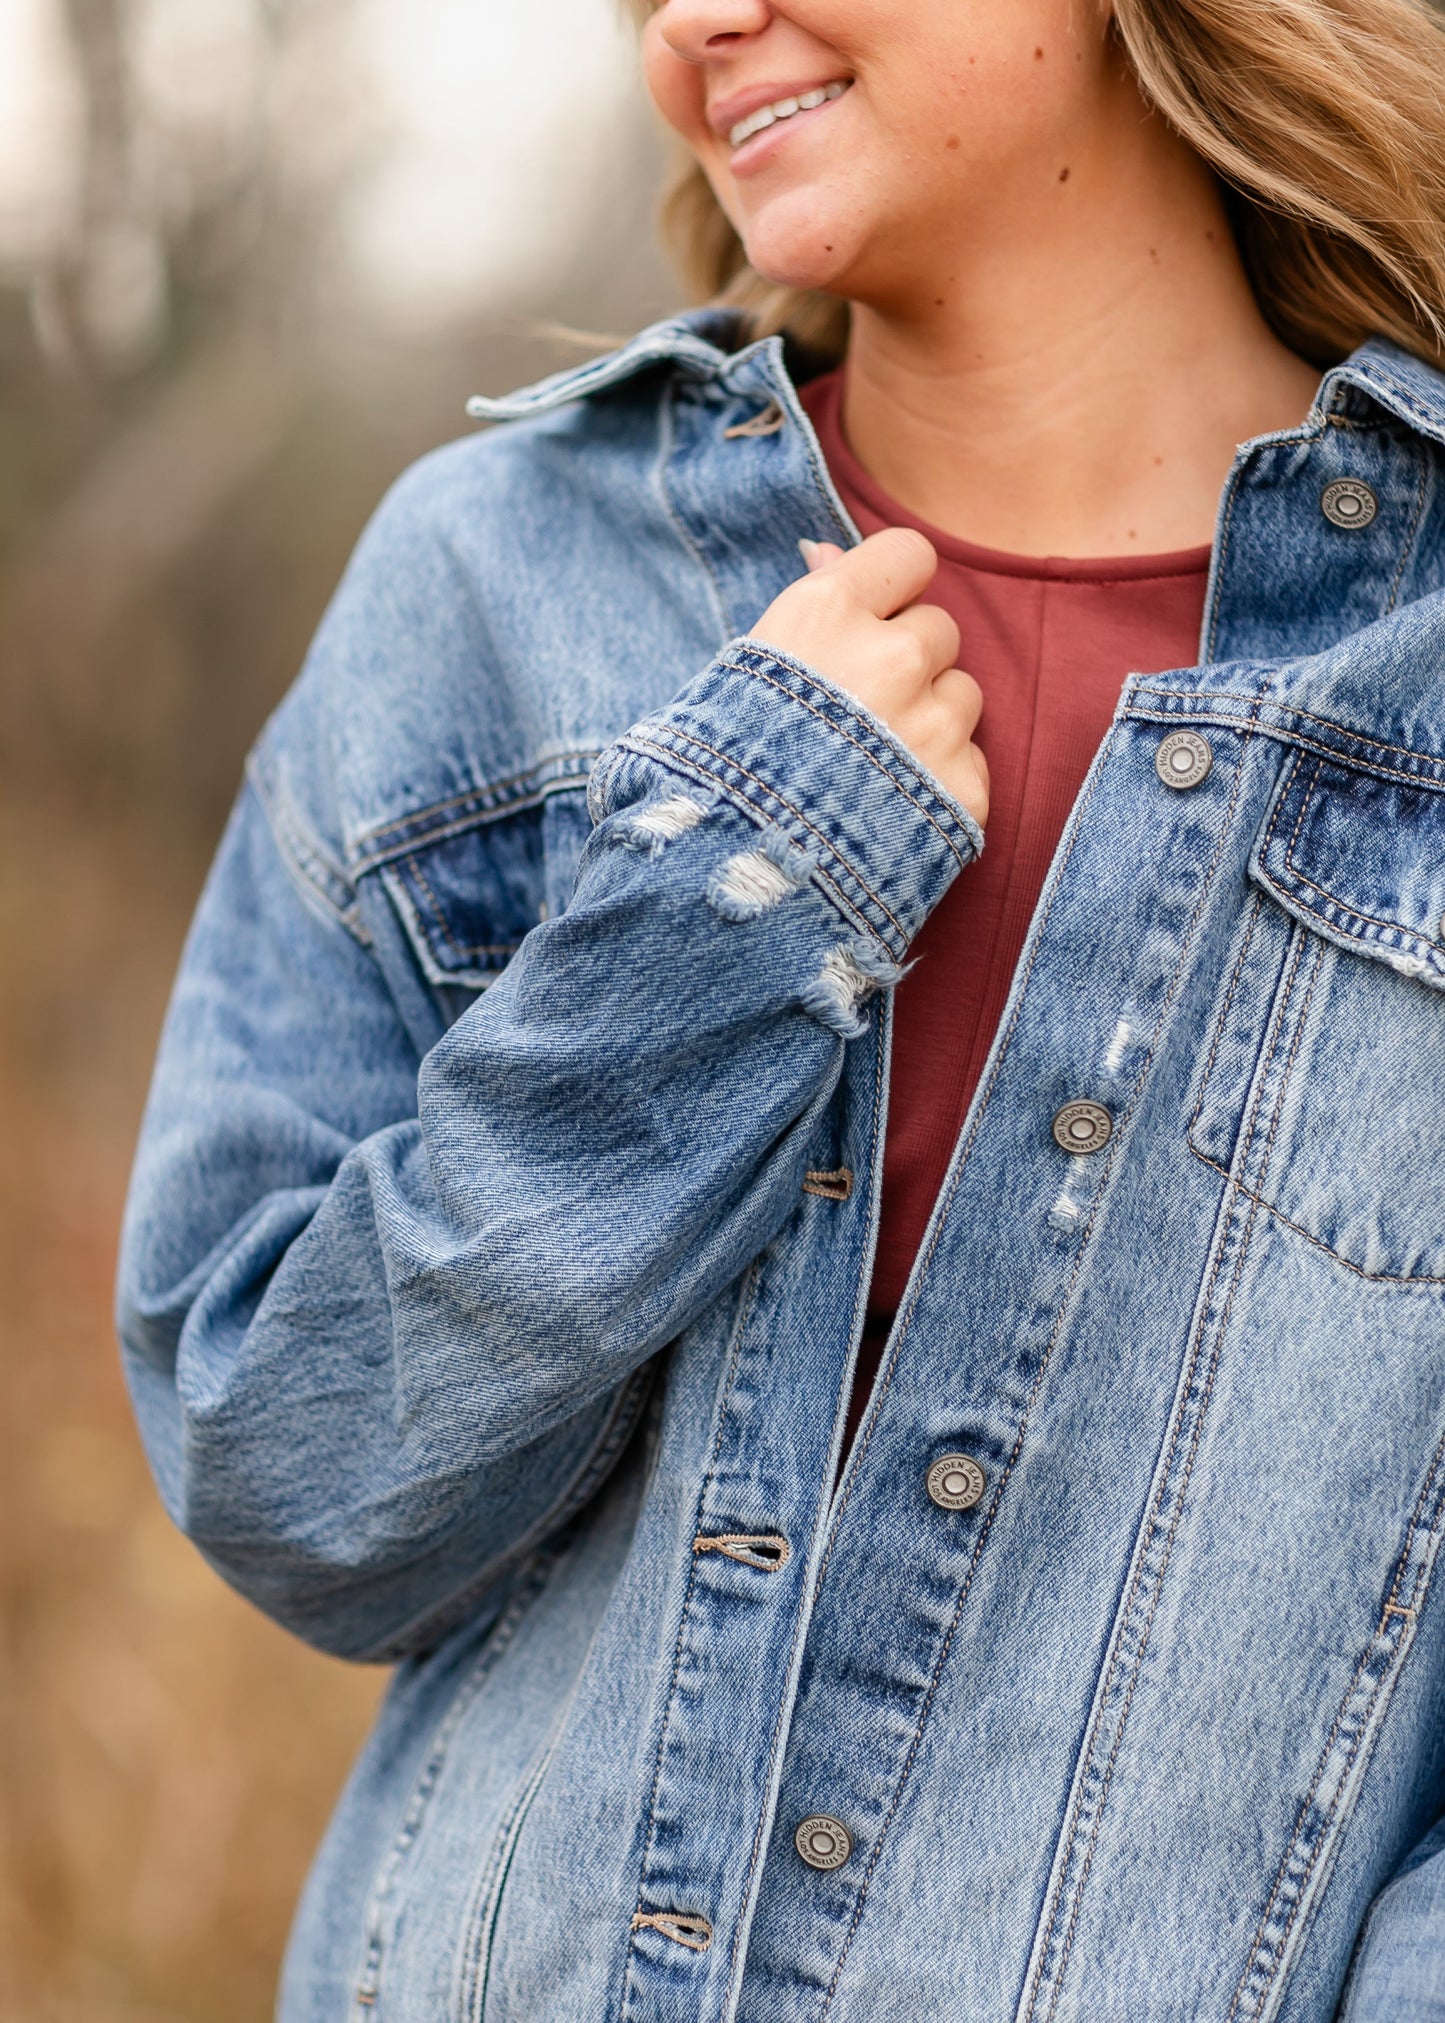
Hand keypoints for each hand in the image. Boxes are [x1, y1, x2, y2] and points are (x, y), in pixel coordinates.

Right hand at [750, 529, 988, 828]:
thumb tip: (827, 551)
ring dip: (931, 722)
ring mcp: (931, 726)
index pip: (910, 554)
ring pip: (964, 694)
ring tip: (871, 768)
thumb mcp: (743, 674)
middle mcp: (890, 657)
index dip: (895, 589)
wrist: (732, 881)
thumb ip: (804, 610)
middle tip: (856, 714)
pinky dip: (941, 784)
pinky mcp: (963, 791)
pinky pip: (973, 762)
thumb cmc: (720, 773)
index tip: (873, 621)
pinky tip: (890, 810)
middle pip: (939, 628)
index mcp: (826, 613)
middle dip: (909, 663)